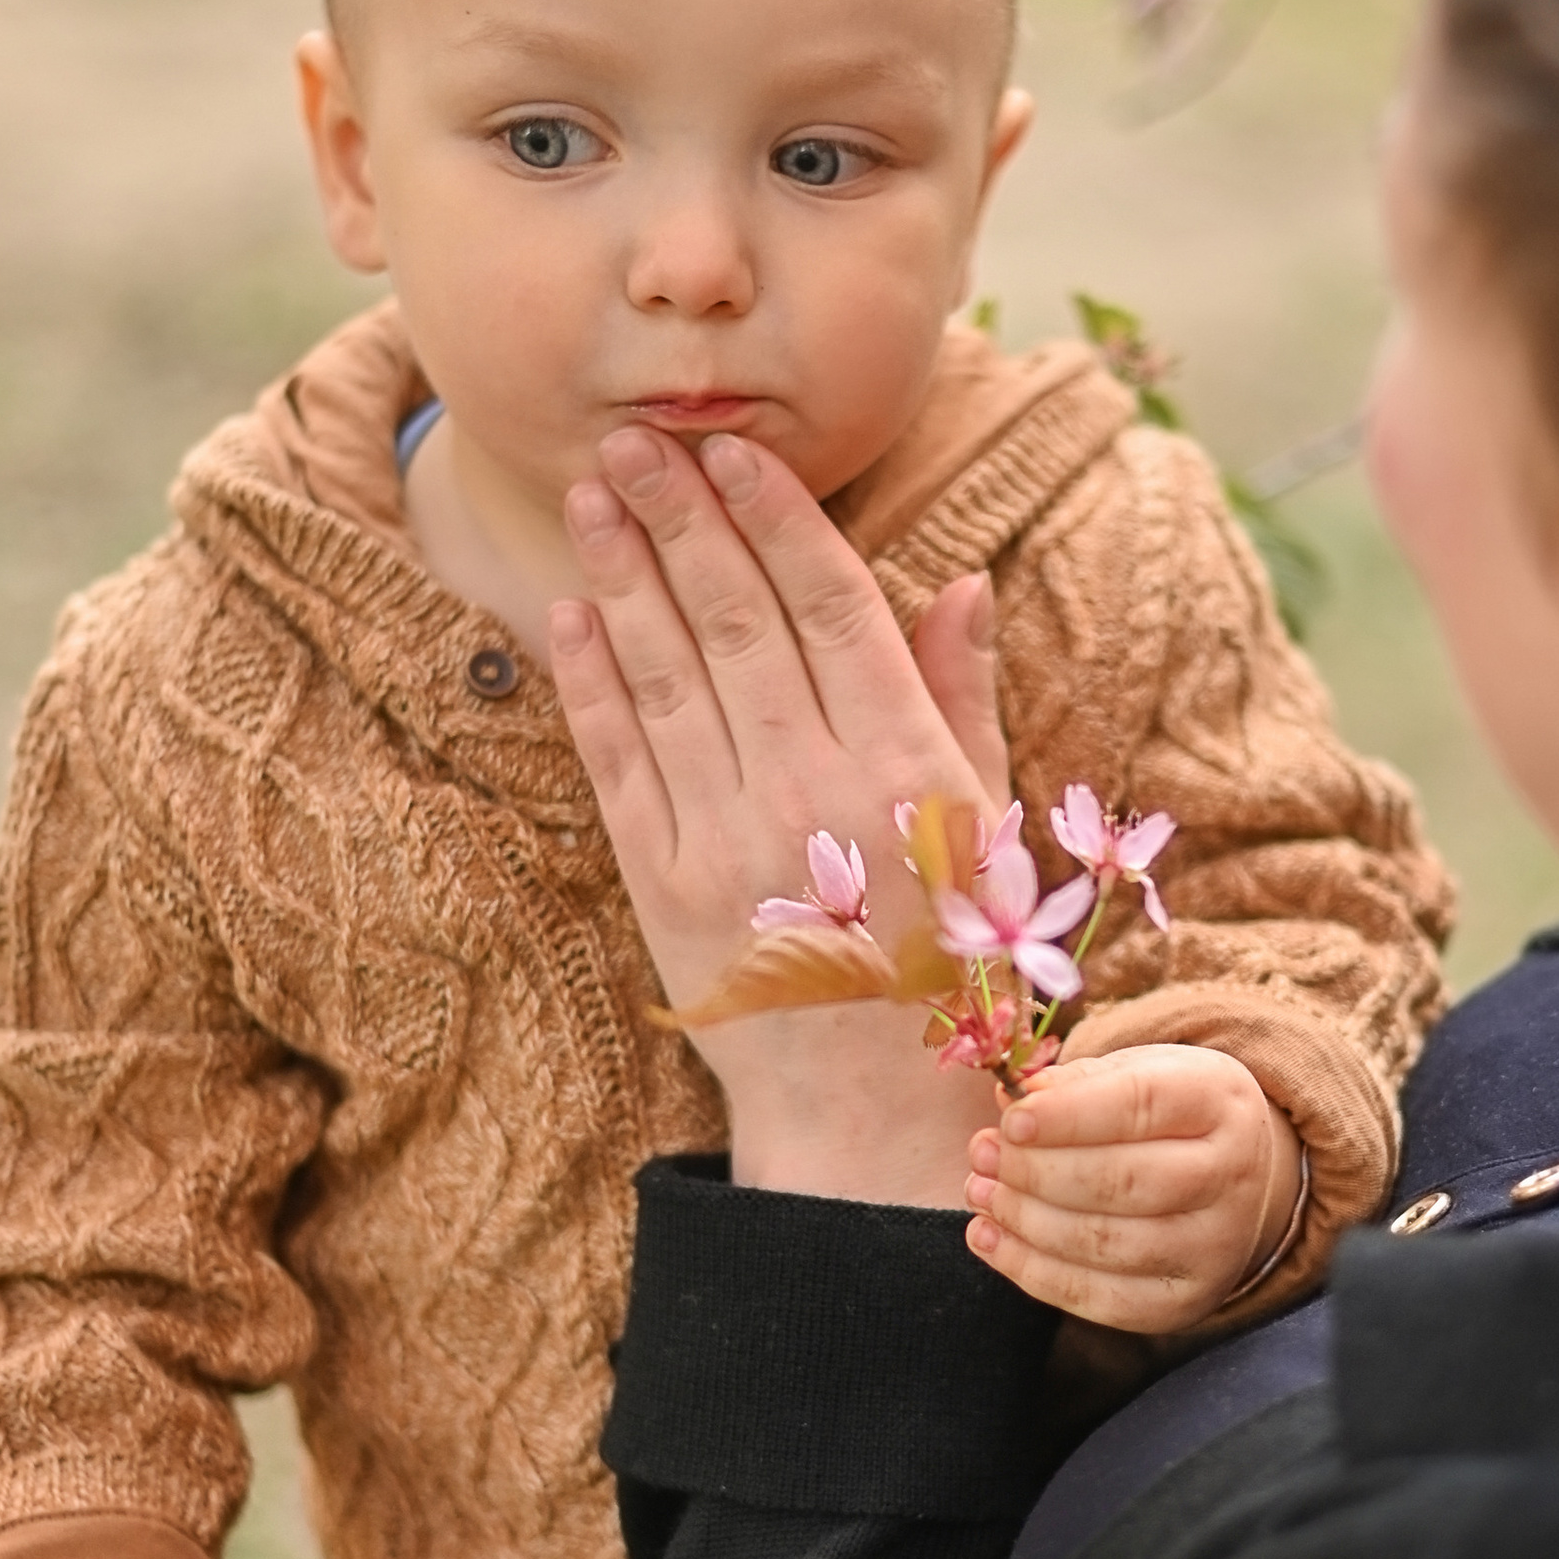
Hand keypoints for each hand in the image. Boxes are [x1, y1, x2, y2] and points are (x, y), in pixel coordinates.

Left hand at [551, 424, 1013, 1206]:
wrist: (872, 1118)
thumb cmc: (953, 967)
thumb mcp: (987, 828)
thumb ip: (962, 700)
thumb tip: (958, 583)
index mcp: (904, 762)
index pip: (831, 603)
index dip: (777, 517)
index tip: (737, 452)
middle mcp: (812, 785)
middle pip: (734, 618)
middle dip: (681, 518)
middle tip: (637, 440)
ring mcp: (727, 833)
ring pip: (666, 671)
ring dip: (626, 572)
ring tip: (596, 493)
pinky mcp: (660, 883)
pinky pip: (616, 758)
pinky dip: (590, 680)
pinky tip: (571, 614)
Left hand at [965, 1046, 1304, 1331]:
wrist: (1228, 1178)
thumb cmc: (1166, 1116)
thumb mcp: (1134, 1074)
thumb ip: (1074, 1082)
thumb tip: (1013, 1097)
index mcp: (1220, 1100)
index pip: (1142, 1105)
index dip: (1068, 1116)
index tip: (1010, 1121)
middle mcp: (1232, 1175)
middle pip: (1123, 1180)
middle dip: (1036, 1171)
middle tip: (983, 1154)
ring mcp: (1215, 1246)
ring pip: (1105, 1243)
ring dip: (1025, 1220)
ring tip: (980, 1192)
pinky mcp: (1185, 1301)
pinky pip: (1098, 1299)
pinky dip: (1031, 1271)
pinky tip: (990, 1239)